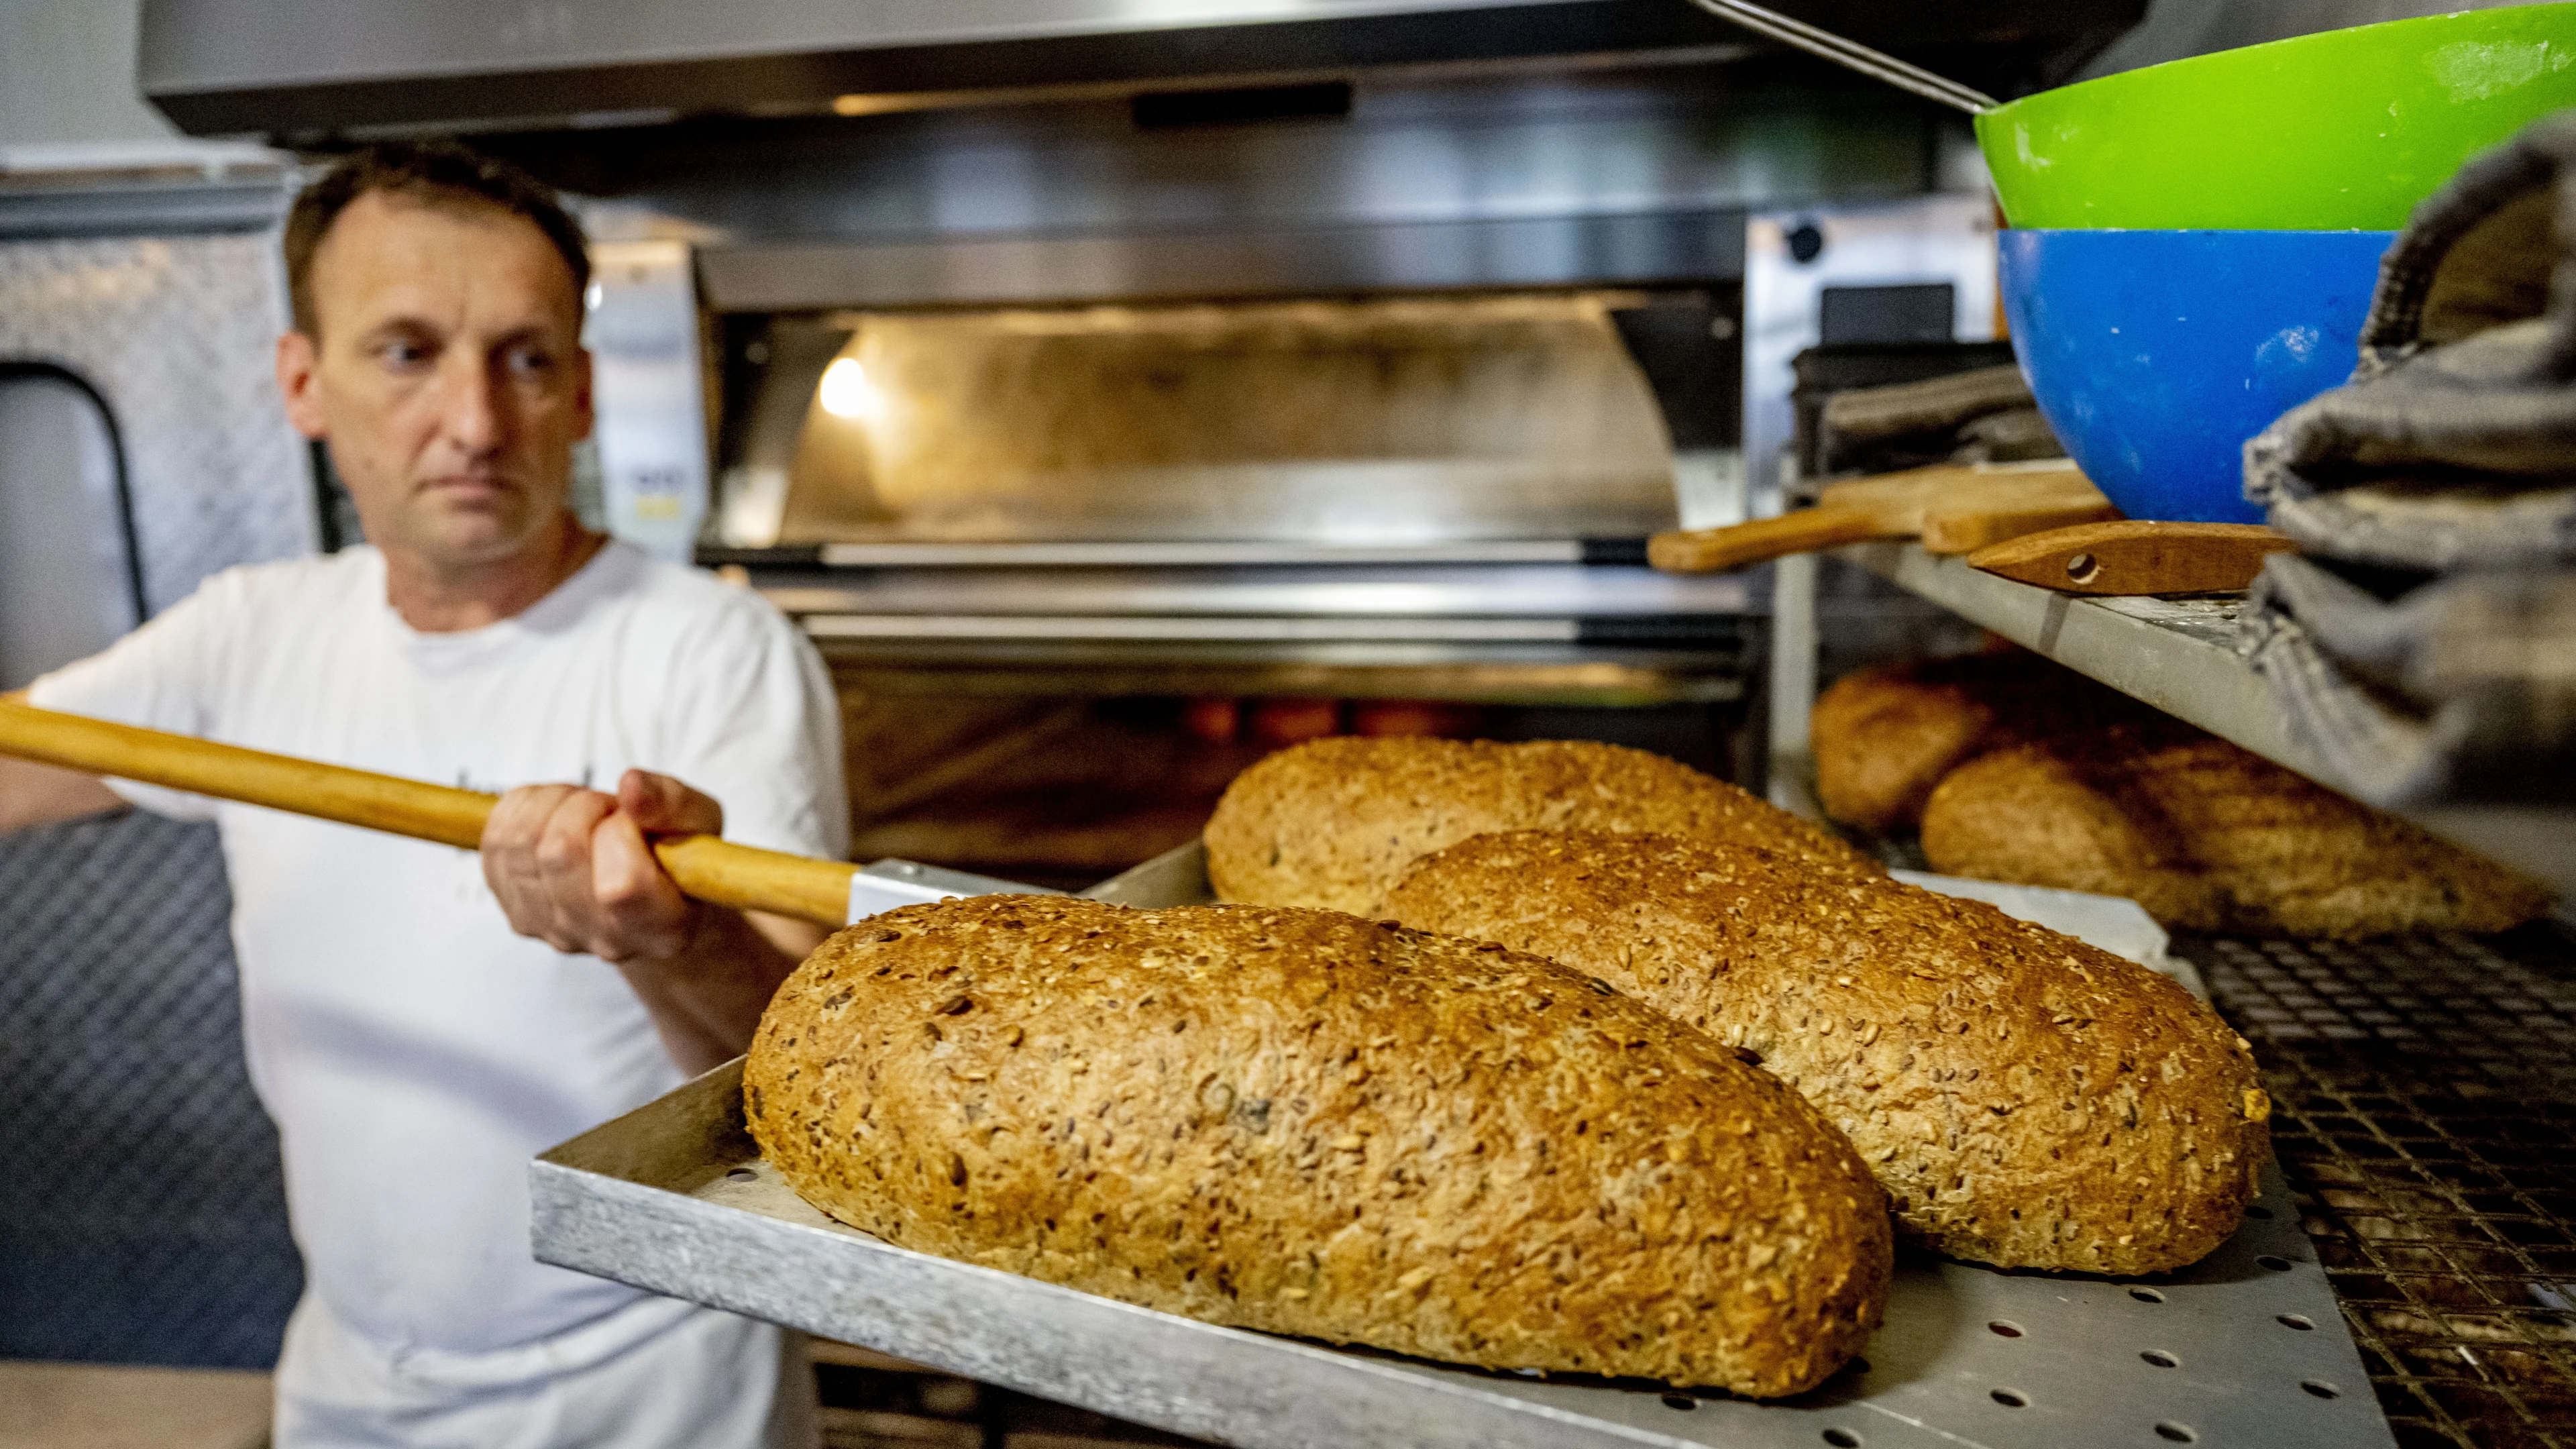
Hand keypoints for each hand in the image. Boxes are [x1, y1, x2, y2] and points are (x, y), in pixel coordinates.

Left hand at [481, 769, 722, 963]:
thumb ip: (674, 804)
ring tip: (583, 811)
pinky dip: (523, 809)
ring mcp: (552, 930)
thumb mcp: (700, 822)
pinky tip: (554, 816)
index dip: (620, 833)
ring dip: (552, 804)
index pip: (619, 889)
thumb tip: (630, 786)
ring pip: (519, 841)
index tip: (634, 821)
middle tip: (610, 809)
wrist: (646, 896)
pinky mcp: (515, 912)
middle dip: (584, 806)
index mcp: (662, 927)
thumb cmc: (676, 856)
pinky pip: (495, 840)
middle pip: (559, 853)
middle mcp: (603, 940)